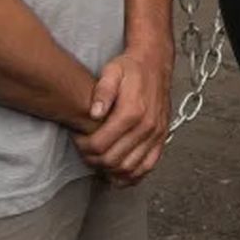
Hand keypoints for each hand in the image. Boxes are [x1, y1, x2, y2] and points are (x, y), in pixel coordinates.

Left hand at [72, 45, 172, 185]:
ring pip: (129, 168)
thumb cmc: (131, 68)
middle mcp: (147, 126)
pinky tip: (119, 172)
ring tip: (98, 160)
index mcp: (132, 111)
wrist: (156, 63)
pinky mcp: (162, 138)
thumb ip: (102, 91)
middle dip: (93, 160)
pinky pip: (148, 166)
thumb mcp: (112, 71)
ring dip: (110, 170)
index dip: (83, 147)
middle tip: (84, 151)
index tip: (78, 139)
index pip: (100, 144)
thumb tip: (94, 113)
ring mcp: (156, 134)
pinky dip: (132, 175)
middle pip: (112, 160)